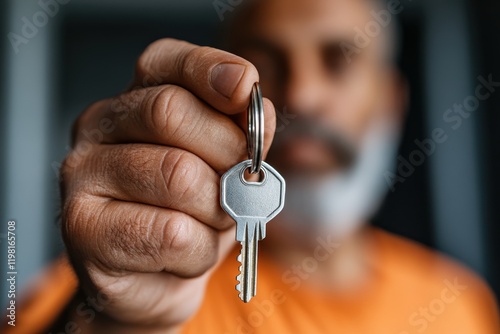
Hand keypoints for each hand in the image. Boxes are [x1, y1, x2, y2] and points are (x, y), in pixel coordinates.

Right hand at [59, 38, 275, 332]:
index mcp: (135, 98)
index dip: (211, 69)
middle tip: (239, 185)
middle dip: (227, 153)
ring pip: (177, 175)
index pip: (167, 61)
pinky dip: (198, 250)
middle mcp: (99, 125)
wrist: (155, 280)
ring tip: (210, 225)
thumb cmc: (192, 213)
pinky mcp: (82, 228)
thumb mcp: (225, 165)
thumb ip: (240, 132)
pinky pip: (169, 233)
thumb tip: (259, 111)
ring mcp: (82, 174)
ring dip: (217, 211)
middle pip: (171, 112)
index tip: (246, 88)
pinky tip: (185, 255)